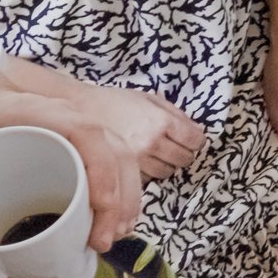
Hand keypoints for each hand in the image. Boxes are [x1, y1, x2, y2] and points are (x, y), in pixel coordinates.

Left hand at [0, 72, 142, 253]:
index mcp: (42, 113)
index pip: (87, 133)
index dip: (101, 170)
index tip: (99, 209)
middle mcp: (71, 117)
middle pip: (115, 152)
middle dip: (119, 199)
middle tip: (101, 241)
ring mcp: (83, 126)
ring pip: (123, 157)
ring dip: (127, 197)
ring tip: (115, 235)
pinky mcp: (85, 140)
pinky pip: (117, 160)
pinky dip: (124, 189)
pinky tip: (118, 219)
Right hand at [62, 83, 205, 182]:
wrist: (80, 111)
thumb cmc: (116, 102)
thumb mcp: (149, 99)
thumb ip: (175, 114)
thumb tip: (197, 131)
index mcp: (161, 121)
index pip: (195, 141)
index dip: (194, 140)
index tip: (190, 139)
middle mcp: (152, 142)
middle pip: (185, 159)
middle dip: (182, 152)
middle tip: (171, 145)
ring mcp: (138, 159)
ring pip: (168, 172)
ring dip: (165, 164)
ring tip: (153, 153)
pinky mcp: (124, 171)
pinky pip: (148, 178)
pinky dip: (148, 172)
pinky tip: (140, 160)